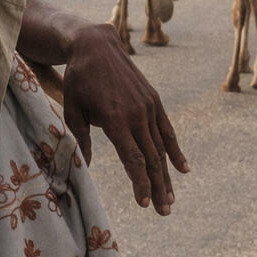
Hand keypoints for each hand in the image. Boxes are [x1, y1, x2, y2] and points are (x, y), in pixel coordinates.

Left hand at [59, 23, 188, 214]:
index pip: (132, 159)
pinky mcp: (154, 101)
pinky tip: (184, 170)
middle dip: (157, 187)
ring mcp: (148, 107)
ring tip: (170, 200)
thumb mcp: (72, 109)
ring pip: (161, 148)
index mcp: (115, 119)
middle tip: (163, 212)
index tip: (142, 203)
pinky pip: (168, 130)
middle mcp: (136, 114)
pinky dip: (176, 151)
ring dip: (167, 176)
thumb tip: (84, 167)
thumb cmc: (79, 79)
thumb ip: (82, 139)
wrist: (96, 45)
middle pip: (151, 159)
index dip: (139, 182)